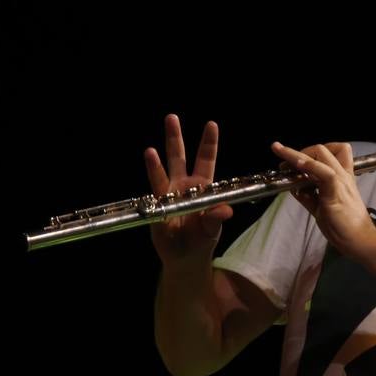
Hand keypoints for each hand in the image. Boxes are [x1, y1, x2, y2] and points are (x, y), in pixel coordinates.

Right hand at [144, 114, 232, 262]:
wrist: (183, 258)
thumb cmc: (201, 242)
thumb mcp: (211, 231)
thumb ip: (215, 219)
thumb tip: (226, 210)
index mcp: (203, 188)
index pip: (206, 160)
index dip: (208, 143)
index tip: (211, 124)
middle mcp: (185, 185)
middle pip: (181, 156)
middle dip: (176, 137)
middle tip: (172, 116)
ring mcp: (170, 193)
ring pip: (166, 167)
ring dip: (162, 151)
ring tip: (154, 140)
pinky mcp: (158, 203)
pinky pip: (155, 185)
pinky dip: (153, 170)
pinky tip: (150, 154)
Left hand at [272, 141, 375, 274]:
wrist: (361, 241)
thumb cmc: (344, 227)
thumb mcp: (321, 209)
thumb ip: (309, 196)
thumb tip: (294, 187)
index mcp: (341, 178)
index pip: (332, 152)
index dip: (311, 151)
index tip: (292, 160)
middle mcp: (342, 175)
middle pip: (322, 149)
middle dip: (298, 151)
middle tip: (283, 164)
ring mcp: (340, 181)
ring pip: (320, 155)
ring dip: (296, 154)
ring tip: (282, 160)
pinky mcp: (337, 192)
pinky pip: (325, 173)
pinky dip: (310, 166)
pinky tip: (298, 165)